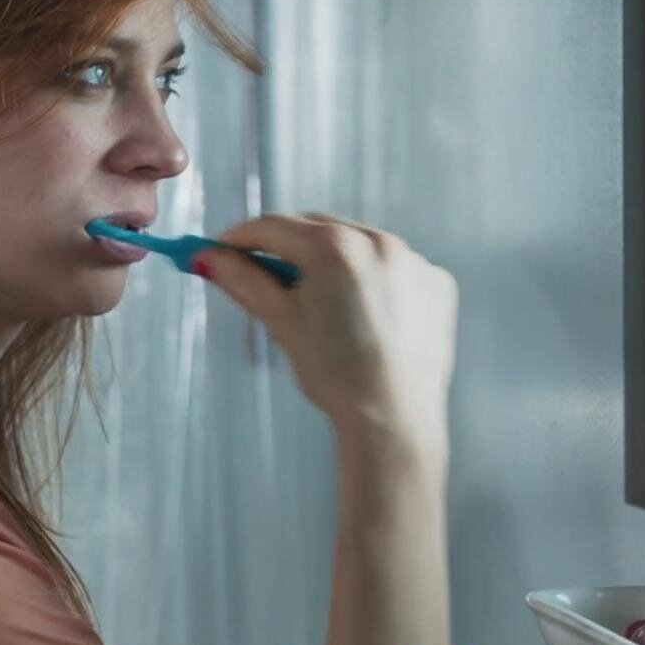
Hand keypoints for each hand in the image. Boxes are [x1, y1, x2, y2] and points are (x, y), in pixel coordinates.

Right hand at [196, 212, 457, 456]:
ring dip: (331, 259)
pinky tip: (361, 311)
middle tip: (261, 272)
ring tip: (317, 297)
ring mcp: (414, 260)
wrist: (394, 417)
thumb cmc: (334, 372)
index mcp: (335, 246)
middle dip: (286, 246)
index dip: (240, 237)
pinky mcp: (437, 283)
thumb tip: (207, 257)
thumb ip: (243, 280)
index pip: (274, 227)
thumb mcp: (281, 320)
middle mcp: (378, 240)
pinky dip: (371, 277)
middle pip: (315, 228)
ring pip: (357, 244)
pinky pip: (393, 266)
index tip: (219, 248)